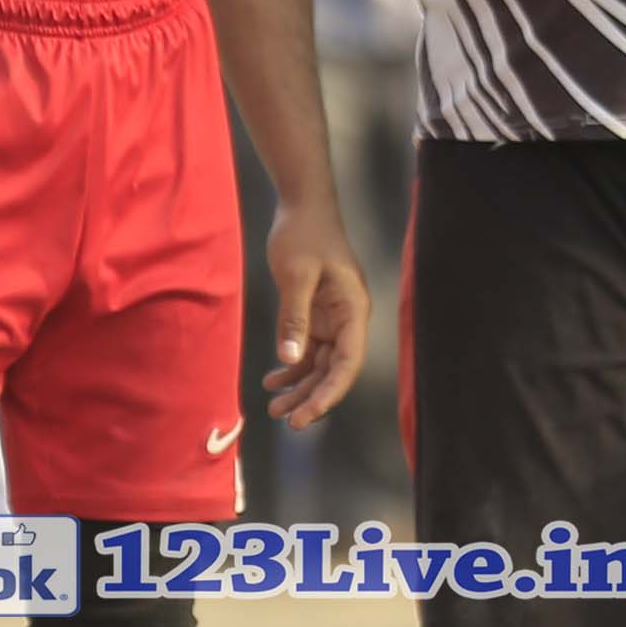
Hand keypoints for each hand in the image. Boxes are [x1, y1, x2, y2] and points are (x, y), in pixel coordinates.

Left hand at [258, 203, 364, 425]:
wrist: (302, 206)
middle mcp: (347, 320)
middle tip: (286, 420)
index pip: (347, 364)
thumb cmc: (304, 234)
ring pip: (320, 365)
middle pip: (334, 371)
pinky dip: (291, 367)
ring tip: (274, 406)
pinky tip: (272, 379)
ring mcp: (332, 319)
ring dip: (300, 386)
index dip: (329, 394)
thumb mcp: (297, 274)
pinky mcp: (315, 315)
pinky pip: (307, 350)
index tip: (307, 415)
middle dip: (312, 397)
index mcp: (352, 311)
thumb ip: (294, 317)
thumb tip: (290, 358)